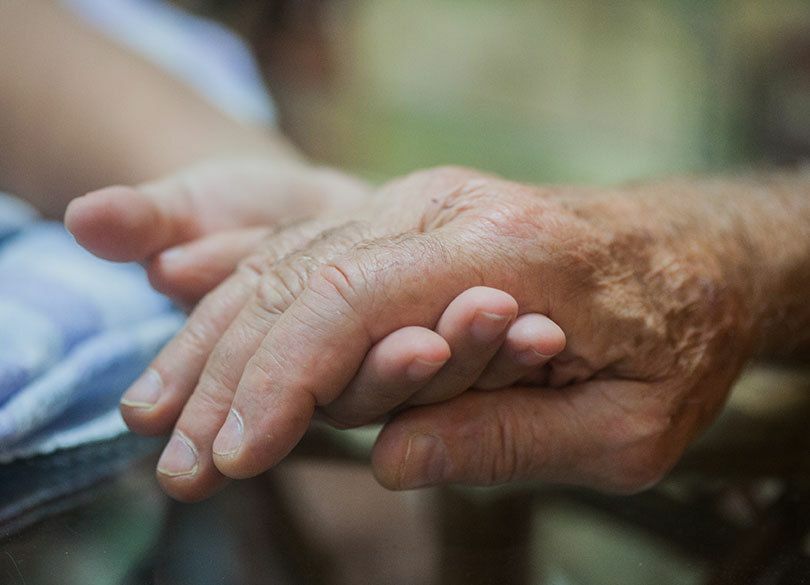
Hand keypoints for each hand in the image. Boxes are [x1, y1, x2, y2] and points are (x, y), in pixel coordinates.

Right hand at [104, 165, 755, 498]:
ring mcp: (424, 203)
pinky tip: (206, 352)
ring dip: (219, 340)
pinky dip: (249, 307)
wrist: (697, 256)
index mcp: (507, 252)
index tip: (229, 455)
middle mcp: (449, 210)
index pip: (352, 303)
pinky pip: (310, 254)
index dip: (282, 383)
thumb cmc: (677, 343)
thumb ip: (508, 438)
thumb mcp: (629, 428)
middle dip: (225, 372)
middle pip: (302, 280)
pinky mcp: (409, 217)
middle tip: (173, 458)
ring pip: (290, 262)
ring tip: (160, 413)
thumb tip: (391, 462)